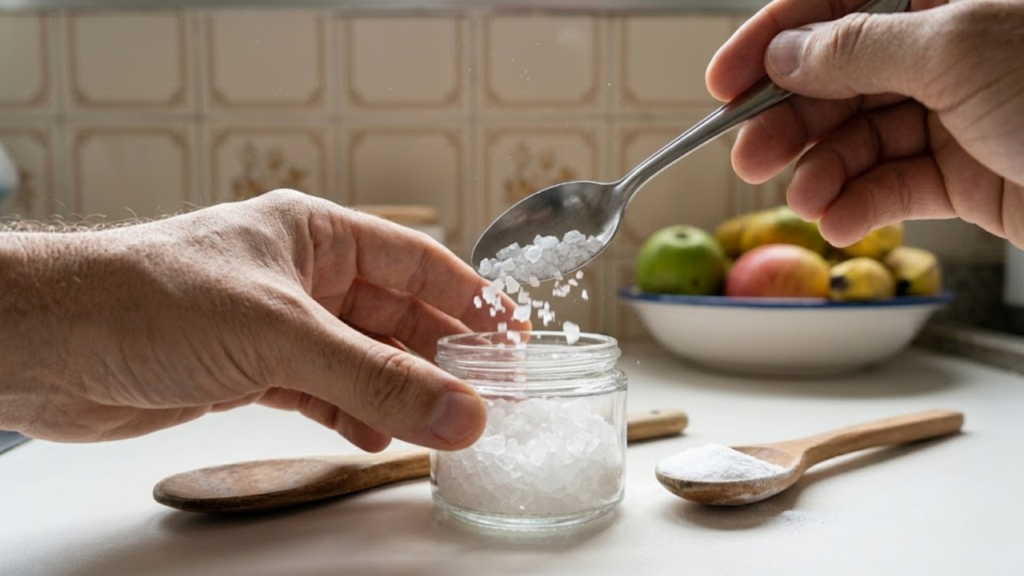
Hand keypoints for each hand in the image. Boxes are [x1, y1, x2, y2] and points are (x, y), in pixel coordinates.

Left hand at [0, 190, 523, 449]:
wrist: (48, 346)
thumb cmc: (149, 299)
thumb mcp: (279, 334)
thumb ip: (373, 378)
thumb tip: (460, 412)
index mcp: (313, 234)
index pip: (414, 262)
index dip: (468, 297)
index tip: (514, 336)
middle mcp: (300, 276)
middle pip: (394, 316)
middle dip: (438, 357)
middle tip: (486, 396)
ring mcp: (275, 325)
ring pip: (361, 360)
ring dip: (398, 393)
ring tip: (439, 427)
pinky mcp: (247, 370)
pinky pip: (321, 392)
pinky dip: (351, 414)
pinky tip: (375, 436)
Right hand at [706, 0, 1023, 246]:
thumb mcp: (955, 51)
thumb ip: (858, 49)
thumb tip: (786, 50)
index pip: (835, 1)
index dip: (771, 38)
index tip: (722, 82)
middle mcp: (944, 49)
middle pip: (837, 77)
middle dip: (790, 119)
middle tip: (749, 157)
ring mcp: (953, 112)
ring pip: (858, 136)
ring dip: (822, 171)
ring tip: (806, 200)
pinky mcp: (963, 172)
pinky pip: (892, 183)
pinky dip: (861, 204)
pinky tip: (842, 220)